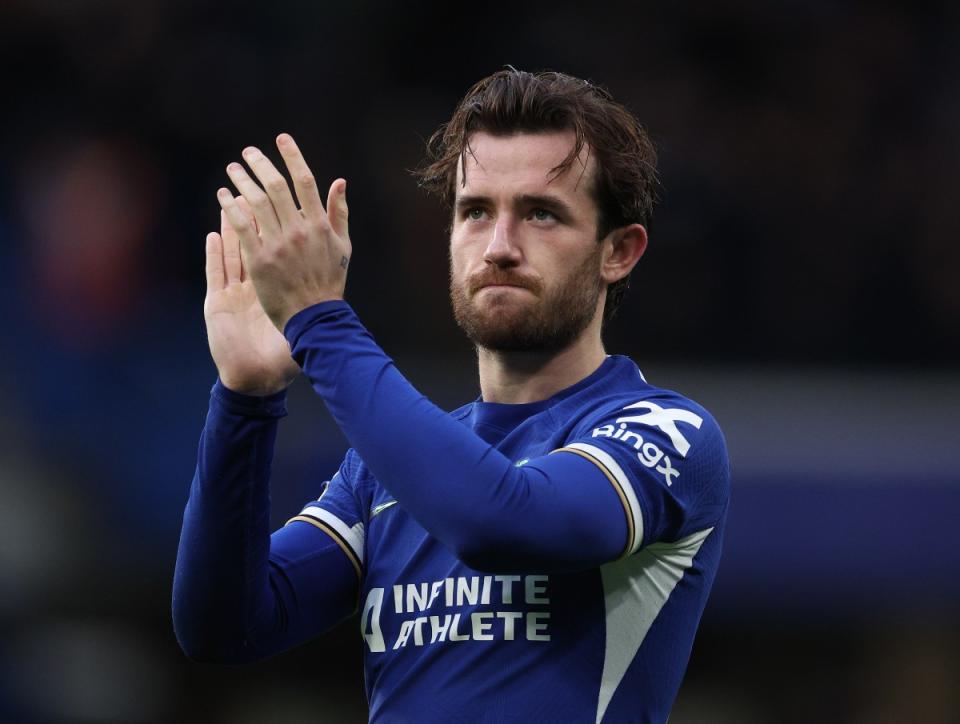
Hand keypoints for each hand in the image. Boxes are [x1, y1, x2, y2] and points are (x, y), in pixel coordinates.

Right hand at [204, 200, 300, 395]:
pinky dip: (215, 254)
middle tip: (253, 187)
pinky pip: (217, 274)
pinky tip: (212, 235)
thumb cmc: (280, 354)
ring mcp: (233, 295)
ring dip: (230, 225)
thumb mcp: (299, 322)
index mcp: (270, 288)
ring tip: (228, 198)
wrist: (258, 379)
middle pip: (250, 243)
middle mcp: (250, 287)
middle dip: (251, 214)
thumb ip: (310, 296)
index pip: (273, 250)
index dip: (278, 227)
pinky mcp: (219, 305)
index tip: (287, 204)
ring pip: (231, 253)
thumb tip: (328, 277)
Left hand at [216, 133, 350, 331]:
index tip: (281, 138)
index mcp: (319, 225)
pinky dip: (231, 208)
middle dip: (260, 164)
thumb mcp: (343, 246)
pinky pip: (241, 227)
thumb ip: (339, 212)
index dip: (293, 156)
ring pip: (256, 203)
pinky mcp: (259, 260)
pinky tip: (223, 196)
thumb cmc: (330, 281)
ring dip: (242, 181)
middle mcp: (298, 231)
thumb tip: (339, 181)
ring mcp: (278, 245)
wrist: (315, 316)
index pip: (304, 181)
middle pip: (276, 187)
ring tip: (233, 169)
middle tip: (248, 152)